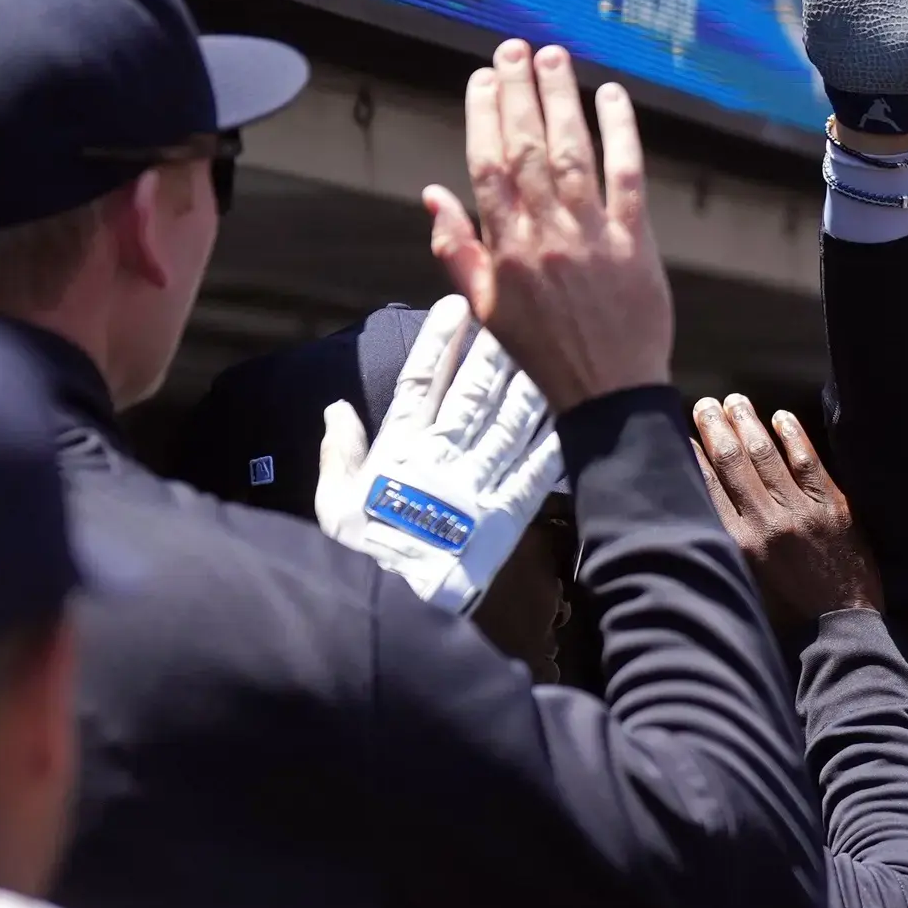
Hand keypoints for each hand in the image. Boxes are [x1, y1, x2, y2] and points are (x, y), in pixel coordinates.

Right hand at [315, 294, 564, 613]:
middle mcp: (442, 454)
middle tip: (515, 309)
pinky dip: (553, 441)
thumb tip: (335, 409)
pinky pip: (535, 470)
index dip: (438, 341)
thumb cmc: (364, 551)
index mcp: (400, 447)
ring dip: (529, 382)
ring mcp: (477, 480)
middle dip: (493, 348)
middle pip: (472, 390)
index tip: (456, 306)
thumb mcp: (334, 501)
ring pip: (509, 420)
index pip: (419, 381)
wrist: (397, 602)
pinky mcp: (506, 511)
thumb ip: (338, 452)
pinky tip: (572, 412)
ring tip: (549, 346)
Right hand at [425, 40, 672, 410]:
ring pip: (571, 153)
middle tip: (513, 50)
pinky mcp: (635, 241)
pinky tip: (611, 96)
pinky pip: (626, 176)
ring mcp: (592, 236)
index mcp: (505, 249)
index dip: (482, 116)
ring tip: (553, 58)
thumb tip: (431, 194)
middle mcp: (545, 235)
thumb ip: (457, 248)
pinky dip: (620, 132)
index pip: (486, 166)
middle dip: (518, 92)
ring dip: (561, 99)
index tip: (482, 79)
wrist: (608, 391)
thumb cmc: (545, 350)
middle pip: (525, 148)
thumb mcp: (486, 307)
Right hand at [692, 394, 879, 623]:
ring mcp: (801, 512)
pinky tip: (781, 416)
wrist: (841, 629)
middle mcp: (765, 523)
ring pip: (767, 456)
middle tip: (704, 404)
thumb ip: (725, 549)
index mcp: (738, 545)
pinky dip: (794, 436)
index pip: (708, 488)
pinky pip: (809, 462)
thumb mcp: (743, 587)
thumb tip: (703, 512)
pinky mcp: (833, 508)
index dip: (693, 457)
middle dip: (716, 429)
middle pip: (733, 464)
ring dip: (748, 423)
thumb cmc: (788, 617)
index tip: (683, 436)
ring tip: (734, 401)